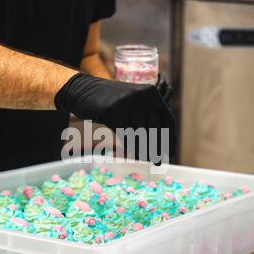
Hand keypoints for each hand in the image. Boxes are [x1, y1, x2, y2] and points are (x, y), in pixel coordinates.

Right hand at [55, 73, 175, 161]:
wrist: (82, 91)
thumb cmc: (109, 102)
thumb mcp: (132, 104)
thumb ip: (146, 118)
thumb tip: (161, 146)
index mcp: (151, 93)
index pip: (167, 120)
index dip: (171, 138)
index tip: (170, 152)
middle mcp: (142, 96)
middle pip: (157, 130)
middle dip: (159, 148)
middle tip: (160, 162)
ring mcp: (127, 103)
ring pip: (141, 135)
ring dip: (145, 151)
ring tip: (148, 160)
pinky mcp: (113, 112)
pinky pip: (126, 136)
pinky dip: (132, 148)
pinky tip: (135, 155)